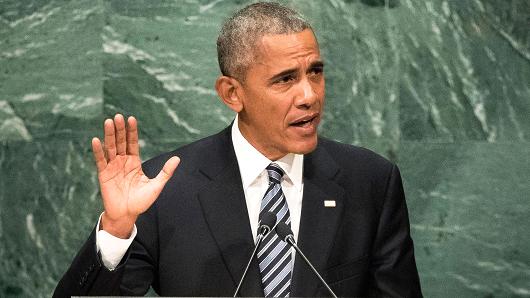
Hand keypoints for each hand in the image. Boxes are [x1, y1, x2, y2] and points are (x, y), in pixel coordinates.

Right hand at [92, 114, 179, 237]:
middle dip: (120, 129)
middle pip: (120, 142)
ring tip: (108, 122)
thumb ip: (166, 172)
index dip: (132, 131)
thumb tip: (177, 159)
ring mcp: (112, 167)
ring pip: (110, 148)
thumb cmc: (141, 202)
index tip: (131, 118)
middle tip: (118, 116)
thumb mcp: (156, 186)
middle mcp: (122, 162)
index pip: (132, 143)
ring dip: (109, 135)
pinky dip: (98, 151)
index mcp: (134, 162)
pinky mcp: (104, 175)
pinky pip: (101, 160)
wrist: (127, 215)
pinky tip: (97, 140)